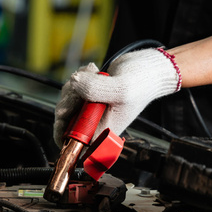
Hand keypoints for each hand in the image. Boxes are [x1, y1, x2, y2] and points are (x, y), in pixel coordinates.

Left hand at [53, 48, 180, 146]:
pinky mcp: (88, 97)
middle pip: (64, 119)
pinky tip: (92, 71)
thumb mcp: (121, 88)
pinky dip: (78, 78)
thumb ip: (95, 89)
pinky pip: (71, 90)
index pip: (72, 142)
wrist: (149, 68)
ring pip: (66, 102)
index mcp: (102, 131)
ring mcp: (90, 110)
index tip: (69, 109)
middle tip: (82, 84)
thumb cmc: (143, 83)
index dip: (63, 128)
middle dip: (69, 99)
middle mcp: (95, 123)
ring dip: (74, 85)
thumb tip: (73, 83)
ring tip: (92, 75)